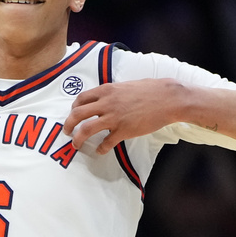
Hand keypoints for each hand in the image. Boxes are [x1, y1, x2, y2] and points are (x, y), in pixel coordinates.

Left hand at [64, 79, 185, 152]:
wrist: (168, 98)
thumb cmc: (150, 90)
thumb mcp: (125, 86)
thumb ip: (112, 93)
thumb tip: (103, 99)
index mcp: (106, 90)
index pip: (81, 99)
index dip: (74, 108)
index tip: (73, 115)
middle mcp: (106, 103)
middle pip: (77, 114)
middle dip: (68, 125)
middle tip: (67, 132)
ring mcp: (114, 118)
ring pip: (86, 130)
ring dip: (78, 139)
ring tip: (76, 145)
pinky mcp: (124, 131)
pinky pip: (106, 142)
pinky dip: (101, 149)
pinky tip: (101, 151)